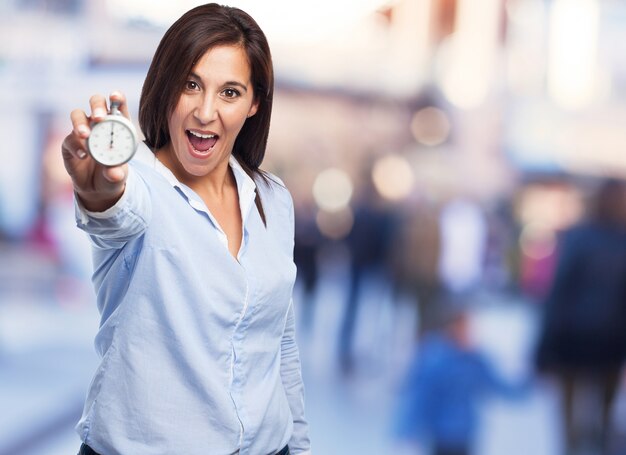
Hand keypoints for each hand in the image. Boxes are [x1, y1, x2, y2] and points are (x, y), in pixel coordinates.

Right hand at [61, 91, 130, 211]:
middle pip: (96, 103)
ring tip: (85, 135)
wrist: (97, 188)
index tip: (115, 97)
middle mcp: (99, 124)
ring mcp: (83, 131)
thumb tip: (114, 173)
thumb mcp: (118, 175)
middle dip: (97, 106)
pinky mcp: (69, 143)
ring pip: (77, 115)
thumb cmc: (113, 174)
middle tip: (99, 117)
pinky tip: (83, 156)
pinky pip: (70, 139)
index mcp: (118, 125)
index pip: (118, 106)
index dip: (117, 98)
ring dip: (80, 123)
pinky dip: (76, 146)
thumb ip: (117, 173)